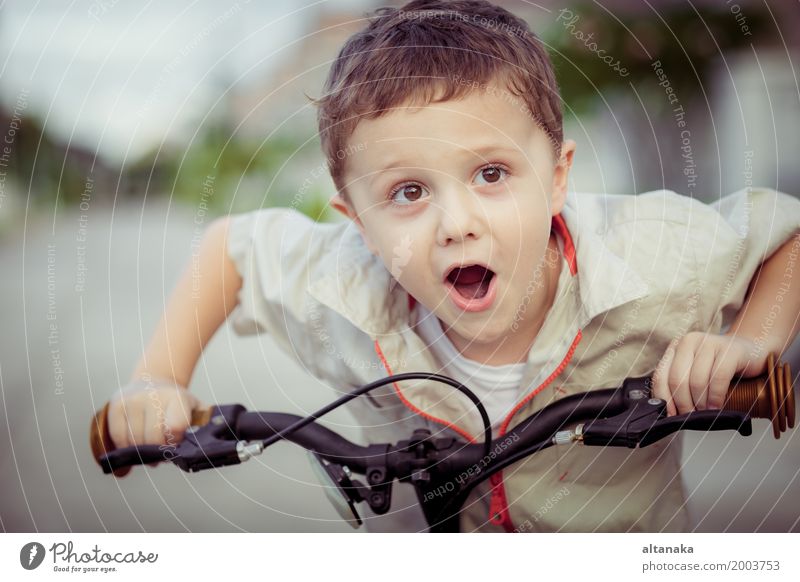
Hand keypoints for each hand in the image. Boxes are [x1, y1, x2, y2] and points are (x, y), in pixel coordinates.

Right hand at [107, 379, 200, 450]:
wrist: (153, 382)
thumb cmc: (177, 404)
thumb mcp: (196, 410)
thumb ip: (202, 427)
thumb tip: (200, 449)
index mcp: (177, 398)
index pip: (175, 428)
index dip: (175, 442)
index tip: (176, 443)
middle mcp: (153, 395)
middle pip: (152, 439)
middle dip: (158, 451)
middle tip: (162, 453)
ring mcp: (132, 400)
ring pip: (134, 442)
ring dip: (142, 452)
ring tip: (150, 448)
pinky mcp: (115, 405)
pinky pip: (117, 437)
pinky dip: (125, 447)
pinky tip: (134, 446)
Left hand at [652, 332, 767, 415]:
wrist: (752, 351)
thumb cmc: (721, 367)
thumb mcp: (696, 372)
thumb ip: (681, 385)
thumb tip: (670, 413)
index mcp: (675, 348)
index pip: (661, 376)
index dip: (664, 399)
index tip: (671, 416)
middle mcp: (689, 342)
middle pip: (677, 380)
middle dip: (683, 404)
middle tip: (691, 417)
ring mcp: (710, 343)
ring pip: (696, 381)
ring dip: (700, 403)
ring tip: (705, 414)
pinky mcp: (730, 350)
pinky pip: (718, 378)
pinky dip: (716, 397)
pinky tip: (716, 406)